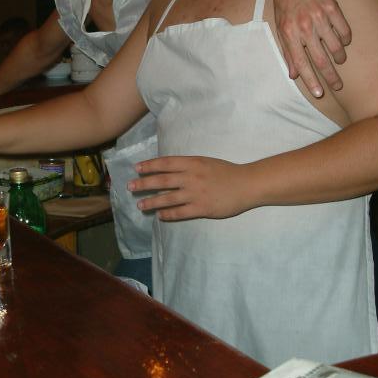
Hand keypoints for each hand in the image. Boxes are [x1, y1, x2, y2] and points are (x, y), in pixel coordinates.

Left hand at [128, 156, 248, 220]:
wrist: (247, 184)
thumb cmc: (227, 171)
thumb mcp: (206, 162)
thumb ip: (188, 165)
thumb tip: (169, 169)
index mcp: (192, 163)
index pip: (165, 163)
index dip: (149, 166)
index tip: (137, 168)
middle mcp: (191, 177)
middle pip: (161, 181)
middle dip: (143, 184)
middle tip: (130, 187)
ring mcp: (195, 194)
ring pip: (167, 199)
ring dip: (151, 202)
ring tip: (140, 205)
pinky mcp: (201, 208)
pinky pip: (180, 212)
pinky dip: (168, 214)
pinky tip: (160, 215)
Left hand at [273, 0, 351, 96]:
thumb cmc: (285, 2)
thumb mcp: (280, 26)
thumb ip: (287, 51)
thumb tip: (293, 74)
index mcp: (289, 33)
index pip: (301, 63)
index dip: (311, 80)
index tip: (320, 93)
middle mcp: (304, 26)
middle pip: (321, 59)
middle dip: (331, 77)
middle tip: (338, 86)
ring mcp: (320, 16)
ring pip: (336, 47)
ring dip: (339, 58)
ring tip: (339, 60)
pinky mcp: (333, 8)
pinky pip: (344, 31)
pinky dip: (345, 40)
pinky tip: (343, 41)